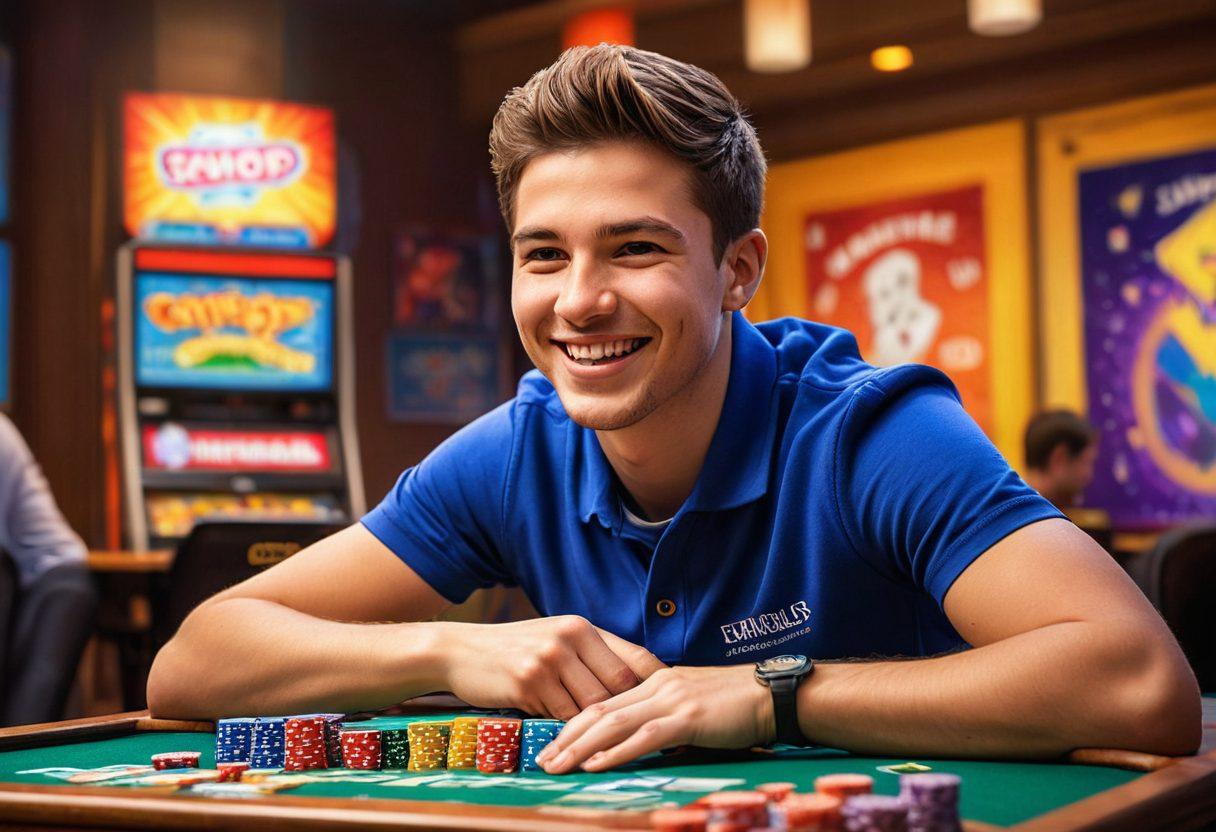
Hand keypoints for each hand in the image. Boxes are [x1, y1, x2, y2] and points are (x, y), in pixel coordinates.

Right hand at [439, 616, 664, 719]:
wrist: (460, 652)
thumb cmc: (515, 650)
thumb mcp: (555, 639)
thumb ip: (591, 654)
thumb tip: (637, 682)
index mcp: (582, 626)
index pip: (635, 657)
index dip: (657, 684)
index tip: (671, 703)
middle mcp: (569, 638)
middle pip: (619, 685)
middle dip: (627, 711)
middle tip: (640, 731)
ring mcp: (549, 659)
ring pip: (592, 705)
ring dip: (595, 724)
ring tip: (603, 737)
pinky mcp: (529, 682)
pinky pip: (562, 716)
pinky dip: (566, 728)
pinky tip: (564, 731)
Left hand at [536, 664, 774, 772]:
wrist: (772, 693)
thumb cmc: (736, 704)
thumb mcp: (692, 703)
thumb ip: (665, 714)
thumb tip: (642, 737)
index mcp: (655, 682)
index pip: (603, 701)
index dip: (572, 723)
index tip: (551, 744)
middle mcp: (656, 687)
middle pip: (598, 711)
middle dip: (565, 738)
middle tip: (542, 761)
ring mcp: (671, 700)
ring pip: (613, 722)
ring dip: (580, 747)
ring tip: (557, 766)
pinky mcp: (688, 718)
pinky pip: (645, 736)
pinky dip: (616, 751)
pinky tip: (596, 764)